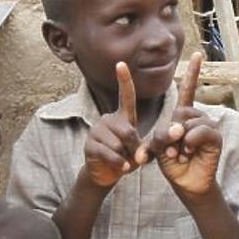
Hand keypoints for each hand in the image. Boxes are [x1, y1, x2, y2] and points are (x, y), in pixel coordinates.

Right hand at [84, 62, 144, 187]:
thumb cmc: (126, 158)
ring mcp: (96, 131)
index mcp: (122, 117)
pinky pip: (109, 153)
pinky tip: (121, 167)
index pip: (125, 96)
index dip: (123, 80)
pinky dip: (118, 163)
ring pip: (118, 144)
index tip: (120, 63)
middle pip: (127, 130)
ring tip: (122, 160)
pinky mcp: (89, 144)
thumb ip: (148, 147)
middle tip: (133, 156)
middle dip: (134, 147)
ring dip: (125, 157)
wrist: (107, 174)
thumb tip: (147, 151)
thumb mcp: (141, 151)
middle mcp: (107, 119)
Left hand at [146, 53, 221, 197]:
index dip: (194, 73)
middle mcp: (197, 117)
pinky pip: (202, 131)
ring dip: (179, 141)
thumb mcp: (158, 147)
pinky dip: (191, 141)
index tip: (198, 53)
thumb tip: (178, 131)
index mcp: (183, 115)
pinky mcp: (215, 137)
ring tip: (179, 154)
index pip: (188, 90)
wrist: (185, 182)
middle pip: (180, 113)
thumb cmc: (171, 163)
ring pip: (189, 122)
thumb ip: (160, 136)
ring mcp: (208, 126)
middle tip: (170, 150)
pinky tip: (188, 152)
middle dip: (169, 133)